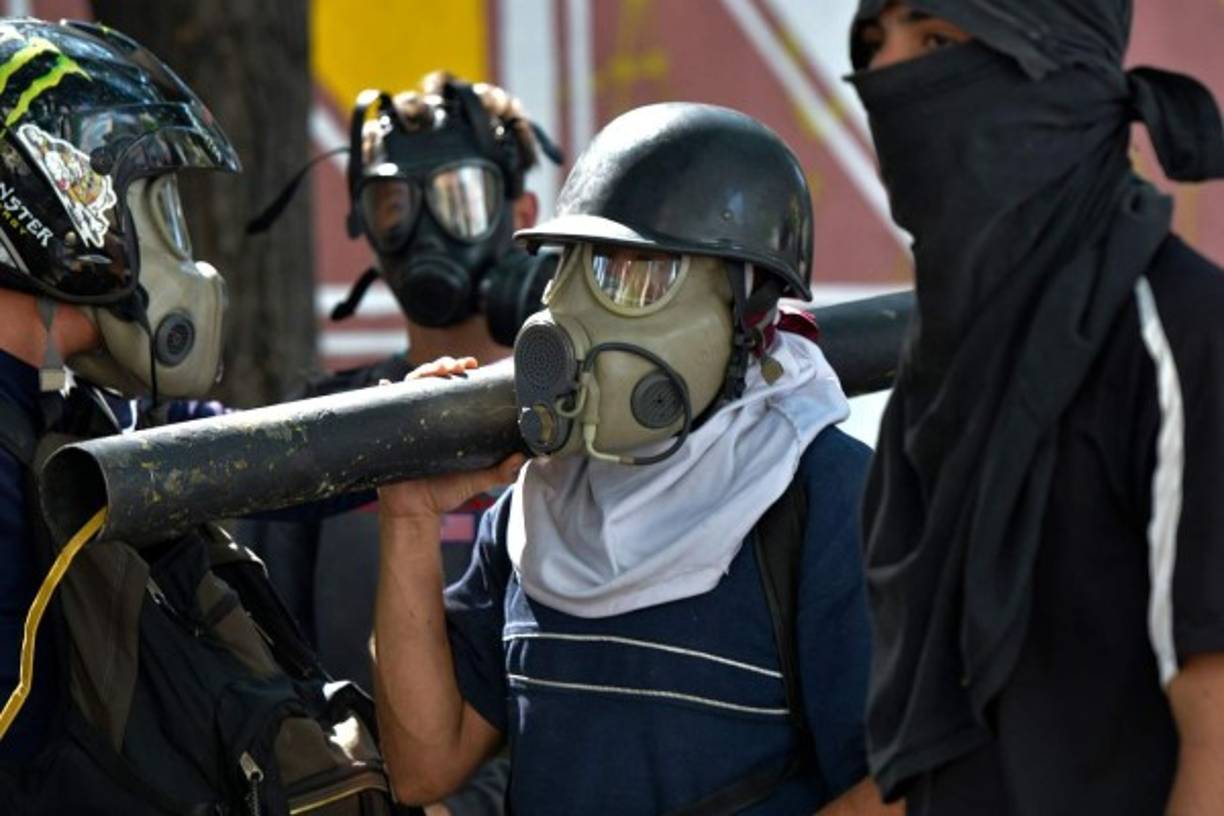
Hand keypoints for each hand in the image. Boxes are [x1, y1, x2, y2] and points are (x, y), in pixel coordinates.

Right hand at [377, 355, 524, 520]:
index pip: (453, 386)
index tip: (472, 364)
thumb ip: (500, 472)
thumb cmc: (445, 492)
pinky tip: (386, 385)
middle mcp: (426, 416)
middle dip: (442, 365)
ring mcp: (406, 421)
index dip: (461, 370)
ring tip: (435, 370)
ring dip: (421, 372)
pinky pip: (381, 407)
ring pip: (409, 386)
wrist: (418, 512)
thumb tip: (521, 459)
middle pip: (431, 379)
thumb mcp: (477, 479)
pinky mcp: (389, 432)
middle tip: (456, 365)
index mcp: (446, 420)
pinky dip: (383, 393)